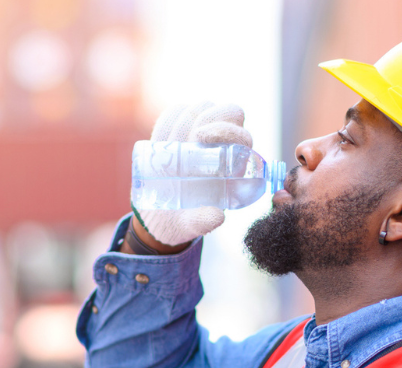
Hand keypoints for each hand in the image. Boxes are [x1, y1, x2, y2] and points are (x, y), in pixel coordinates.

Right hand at [132, 102, 252, 248]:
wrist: (159, 217)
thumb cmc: (182, 221)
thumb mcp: (191, 225)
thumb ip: (203, 222)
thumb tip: (217, 216)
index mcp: (233, 168)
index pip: (242, 136)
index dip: (227, 130)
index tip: (202, 137)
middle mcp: (222, 147)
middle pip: (229, 113)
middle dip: (211, 116)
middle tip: (192, 134)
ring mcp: (199, 137)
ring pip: (203, 108)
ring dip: (188, 117)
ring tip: (171, 142)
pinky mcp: (178, 133)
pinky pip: (177, 113)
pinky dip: (171, 118)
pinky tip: (161, 137)